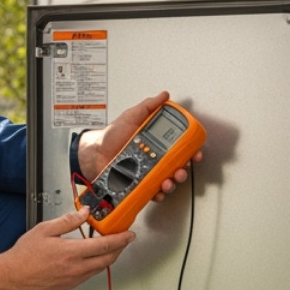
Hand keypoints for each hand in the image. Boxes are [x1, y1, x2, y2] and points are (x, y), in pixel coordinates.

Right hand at [0, 208, 134, 289]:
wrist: (12, 276)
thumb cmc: (25, 255)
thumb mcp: (45, 229)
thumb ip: (68, 221)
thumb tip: (83, 214)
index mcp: (71, 252)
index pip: (105, 245)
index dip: (121, 239)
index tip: (129, 234)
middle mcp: (76, 268)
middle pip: (107, 259)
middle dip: (119, 248)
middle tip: (123, 239)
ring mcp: (74, 279)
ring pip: (99, 268)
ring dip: (108, 257)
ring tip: (108, 246)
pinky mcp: (69, 285)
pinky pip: (89, 274)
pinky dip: (95, 265)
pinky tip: (91, 257)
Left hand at [77, 91, 202, 201]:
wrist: (95, 153)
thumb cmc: (111, 136)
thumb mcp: (131, 116)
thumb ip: (148, 107)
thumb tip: (164, 96)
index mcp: (156, 142)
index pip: (179, 147)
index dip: (191, 151)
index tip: (195, 153)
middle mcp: (155, 158)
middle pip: (177, 166)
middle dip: (183, 170)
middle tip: (180, 170)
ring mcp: (148, 172)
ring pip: (168, 180)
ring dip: (173, 183)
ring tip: (168, 181)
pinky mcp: (140, 184)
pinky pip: (153, 191)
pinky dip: (158, 193)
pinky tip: (158, 190)